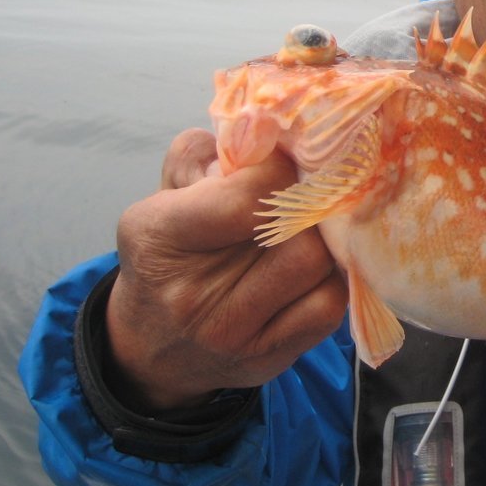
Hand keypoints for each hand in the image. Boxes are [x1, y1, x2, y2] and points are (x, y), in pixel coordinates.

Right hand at [105, 128, 348, 411]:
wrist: (153, 346)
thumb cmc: (169, 254)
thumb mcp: (164, 196)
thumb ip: (200, 155)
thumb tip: (259, 127)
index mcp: (160, 238)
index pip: (248, 196)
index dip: (279, 169)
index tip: (284, 160)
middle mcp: (193, 297)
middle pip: (295, 236)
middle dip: (307, 207)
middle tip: (308, 193)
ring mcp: (234, 335)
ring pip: (319, 268)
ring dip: (324, 240)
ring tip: (313, 225)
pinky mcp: (270, 359)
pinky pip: (330, 306)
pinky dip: (332, 276)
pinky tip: (317, 262)